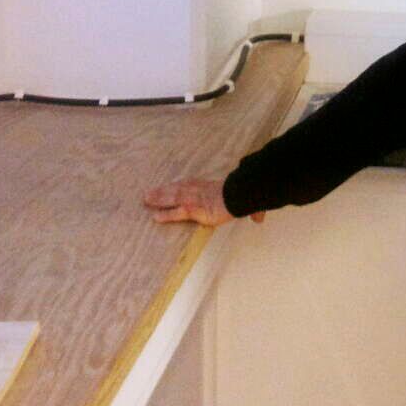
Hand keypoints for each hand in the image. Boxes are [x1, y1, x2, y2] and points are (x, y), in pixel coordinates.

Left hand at [143, 178, 263, 225]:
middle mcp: (200, 190)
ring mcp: (196, 199)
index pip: (192, 185)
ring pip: (173, 197)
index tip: (172, 186)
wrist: (243, 194)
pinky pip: (176, 212)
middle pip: (178, 189)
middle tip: (149, 193)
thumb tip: (260, 220)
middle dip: (164, 191)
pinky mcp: (194, 209)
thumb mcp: (251, 203)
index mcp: (212, 187)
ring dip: (159, 198)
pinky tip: (154, 217)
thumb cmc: (246, 195)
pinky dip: (165, 214)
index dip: (181, 185)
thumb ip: (254, 211)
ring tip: (145, 200)